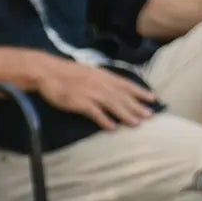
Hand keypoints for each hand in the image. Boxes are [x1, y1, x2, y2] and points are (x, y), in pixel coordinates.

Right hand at [32, 54, 156, 130]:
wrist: (48, 73)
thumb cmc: (66, 73)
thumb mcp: (89, 72)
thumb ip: (102, 80)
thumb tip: (112, 88)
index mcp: (103, 76)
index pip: (126, 84)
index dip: (140, 92)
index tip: (153, 99)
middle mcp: (101, 84)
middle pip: (123, 96)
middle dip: (137, 106)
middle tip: (149, 116)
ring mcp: (91, 93)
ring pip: (113, 105)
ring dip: (125, 114)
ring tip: (136, 124)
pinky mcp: (80, 102)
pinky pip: (95, 113)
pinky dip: (104, 120)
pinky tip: (112, 128)